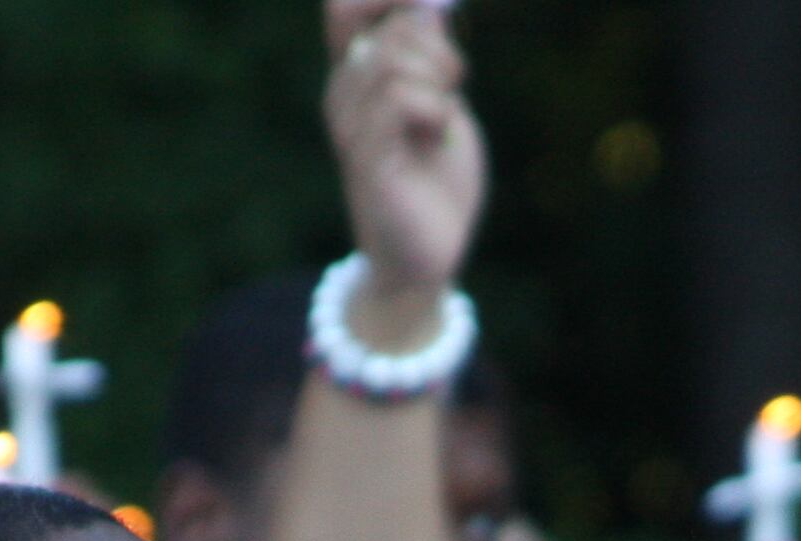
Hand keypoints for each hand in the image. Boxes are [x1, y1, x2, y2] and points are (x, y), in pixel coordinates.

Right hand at [325, 0, 484, 310]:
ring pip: (392, 61)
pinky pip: (398, 100)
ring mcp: (350, 128)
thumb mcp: (442, 104)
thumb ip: (433, 59)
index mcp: (357, 79)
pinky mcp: (366, 158)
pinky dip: (433, 110)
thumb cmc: (437, 180)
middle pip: (389, 31)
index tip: (426, 3)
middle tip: (456, 83)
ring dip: (436, 81)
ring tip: (445, 119)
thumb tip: (431, 7)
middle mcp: (344, 98)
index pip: (344, 9)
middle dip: (437, 48)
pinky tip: (439, 138)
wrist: (428, 256)